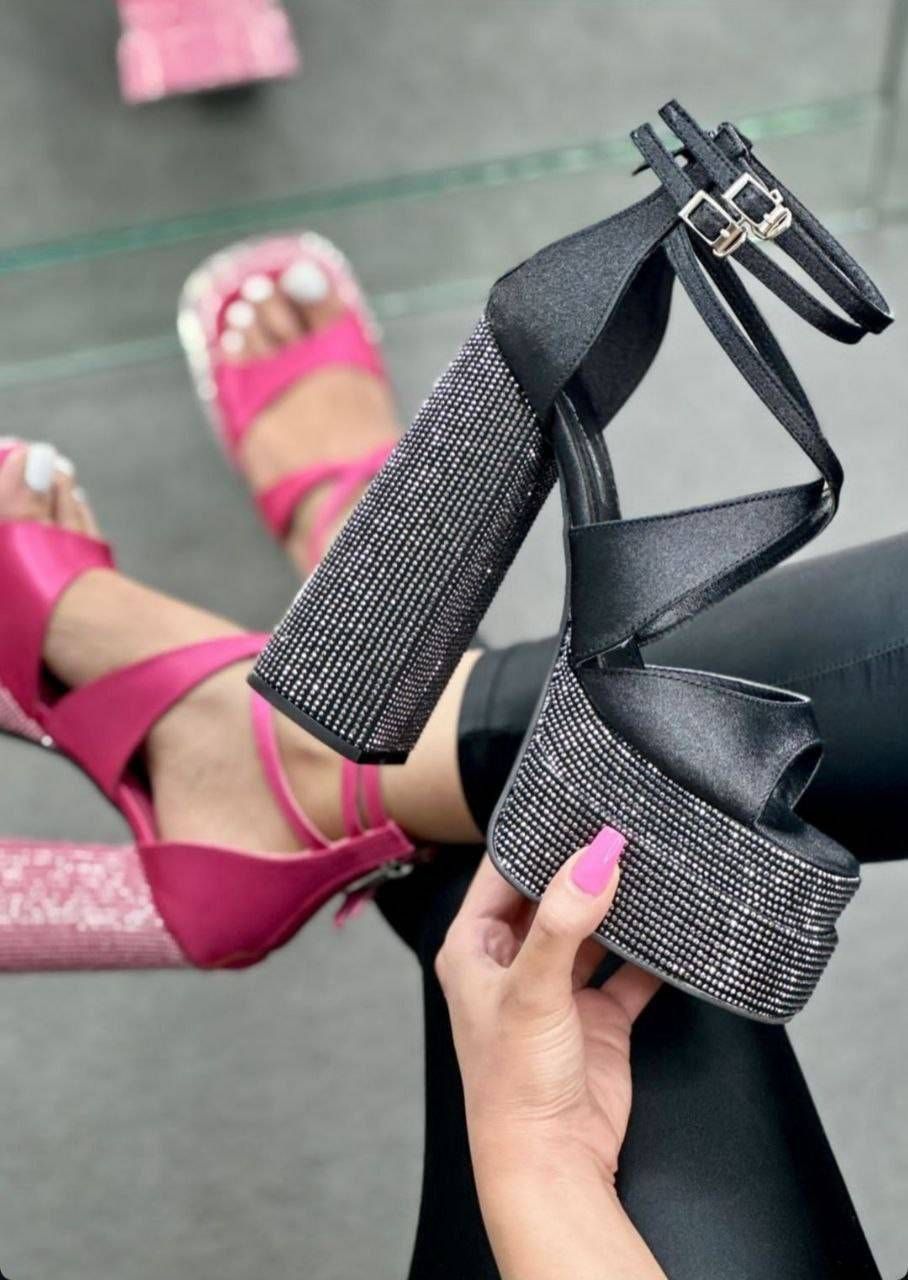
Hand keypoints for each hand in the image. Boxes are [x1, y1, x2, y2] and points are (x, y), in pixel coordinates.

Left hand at [436, 830, 665, 1279]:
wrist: (552, 1163)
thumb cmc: (513, 1084)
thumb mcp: (532, 990)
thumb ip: (563, 920)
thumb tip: (595, 858)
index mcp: (475, 948)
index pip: (502, 872)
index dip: (536, 837)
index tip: (573, 801)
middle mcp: (514, 962)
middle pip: (551, 894)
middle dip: (583, 865)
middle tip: (621, 823)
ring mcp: (559, 989)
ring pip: (593, 929)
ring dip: (619, 905)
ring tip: (651, 861)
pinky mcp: (599, 1016)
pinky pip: (629, 971)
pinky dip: (651, 952)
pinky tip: (674, 926)